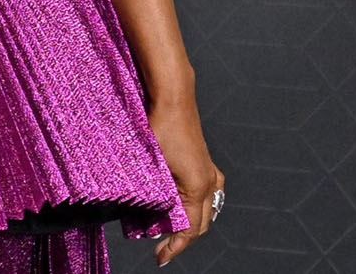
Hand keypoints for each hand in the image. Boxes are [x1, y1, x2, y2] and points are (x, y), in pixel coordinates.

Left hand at [146, 97, 223, 264]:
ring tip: (170, 230)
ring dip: (190, 223)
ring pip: (206, 210)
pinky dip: (197, 207)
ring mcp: (211, 172)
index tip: (159, 259)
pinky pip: (209, 194)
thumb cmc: (159, 127)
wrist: (173, 97)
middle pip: (200, 224)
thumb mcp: (153, 164)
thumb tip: (144, 216)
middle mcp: (210, 183)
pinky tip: (184, 206)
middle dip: (181, 238)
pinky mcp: (207, 163)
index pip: (189, 230)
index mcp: (198, 187)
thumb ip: (153, 194)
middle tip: (160, 247)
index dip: (174, 247)